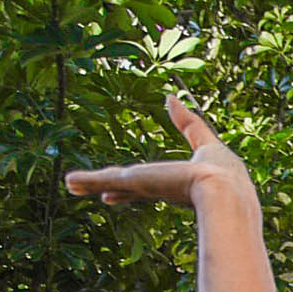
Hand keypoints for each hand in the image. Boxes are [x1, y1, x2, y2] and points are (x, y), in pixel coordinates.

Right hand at [66, 93, 253, 211]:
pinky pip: (105, 180)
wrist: (221, 194)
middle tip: (93, 194)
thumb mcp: (205, 142)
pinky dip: (87, 181)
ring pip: (112, 184)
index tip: (115, 194)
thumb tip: (171, 97)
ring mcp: (146, 188)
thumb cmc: (223, 174)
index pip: (148, 187)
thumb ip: (188, 123)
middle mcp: (158, 191)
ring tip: (70, 186)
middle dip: (109, 189)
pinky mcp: (136, 182)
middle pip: (128, 189)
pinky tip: (69, 183)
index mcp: (176, 186)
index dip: (132, 188)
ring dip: (90, 184)